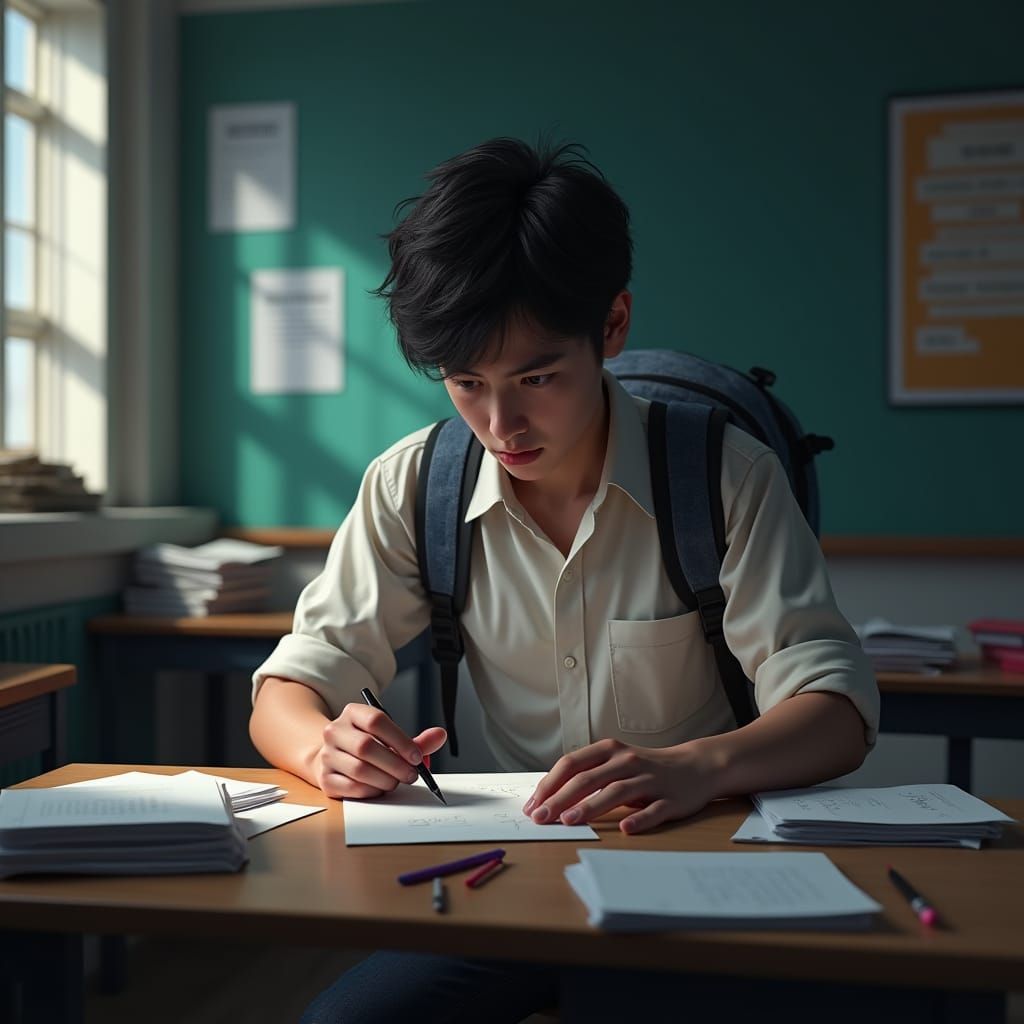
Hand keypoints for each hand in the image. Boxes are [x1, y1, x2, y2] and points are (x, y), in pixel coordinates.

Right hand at [316, 703, 446, 799]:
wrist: (333, 758)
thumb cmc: (367, 747)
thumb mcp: (390, 738)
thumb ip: (416, 740)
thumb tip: (440, 735)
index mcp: (352, 713)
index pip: (376, 720)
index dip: (400, 740)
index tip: (416, 756)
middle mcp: (335, 731)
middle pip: (366, 746)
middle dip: (395, 764)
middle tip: (411, 774)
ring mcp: (327, 755)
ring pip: (360, 770)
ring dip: (385, 779)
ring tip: (396, 781)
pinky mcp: (325, 778)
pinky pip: (352, 788)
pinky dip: (371, 791)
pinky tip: (379, 787)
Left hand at [522, 738, 716, 834]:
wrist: (696, 766)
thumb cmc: (646, 768)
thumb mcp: (616, 762)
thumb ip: (589, 774)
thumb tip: (549, 796)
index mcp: (610, 750)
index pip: (572, 764)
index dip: (550, 784)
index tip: (532, 805)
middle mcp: (627, 761)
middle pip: (588, 779)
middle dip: (560, 799)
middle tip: (540, 818)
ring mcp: (650, 779)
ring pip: (616, 792)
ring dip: (590, 807)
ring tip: (568, 821)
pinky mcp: (671, 799)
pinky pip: (653, 810)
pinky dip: (639, 820)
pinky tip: (624, 829)